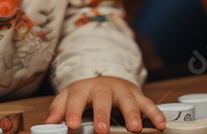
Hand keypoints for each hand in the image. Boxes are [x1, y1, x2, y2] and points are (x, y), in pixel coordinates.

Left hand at [46, 76, 165, 132]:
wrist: (106, 77)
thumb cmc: (86, 93)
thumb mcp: (69, 97)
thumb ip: (59, 109)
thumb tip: (48, 123)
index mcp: (84, 89)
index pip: (76, 99)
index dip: (74, 111)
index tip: (72, 125)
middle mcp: (103, 88)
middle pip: (103, 100)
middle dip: (103, 115)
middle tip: (101, 130)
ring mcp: (122, 91)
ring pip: (128, 101)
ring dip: (131, 114)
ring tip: (134, 128)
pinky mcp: (136, 95)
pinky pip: (147, 103)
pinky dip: (154, 113)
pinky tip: (159, 124)